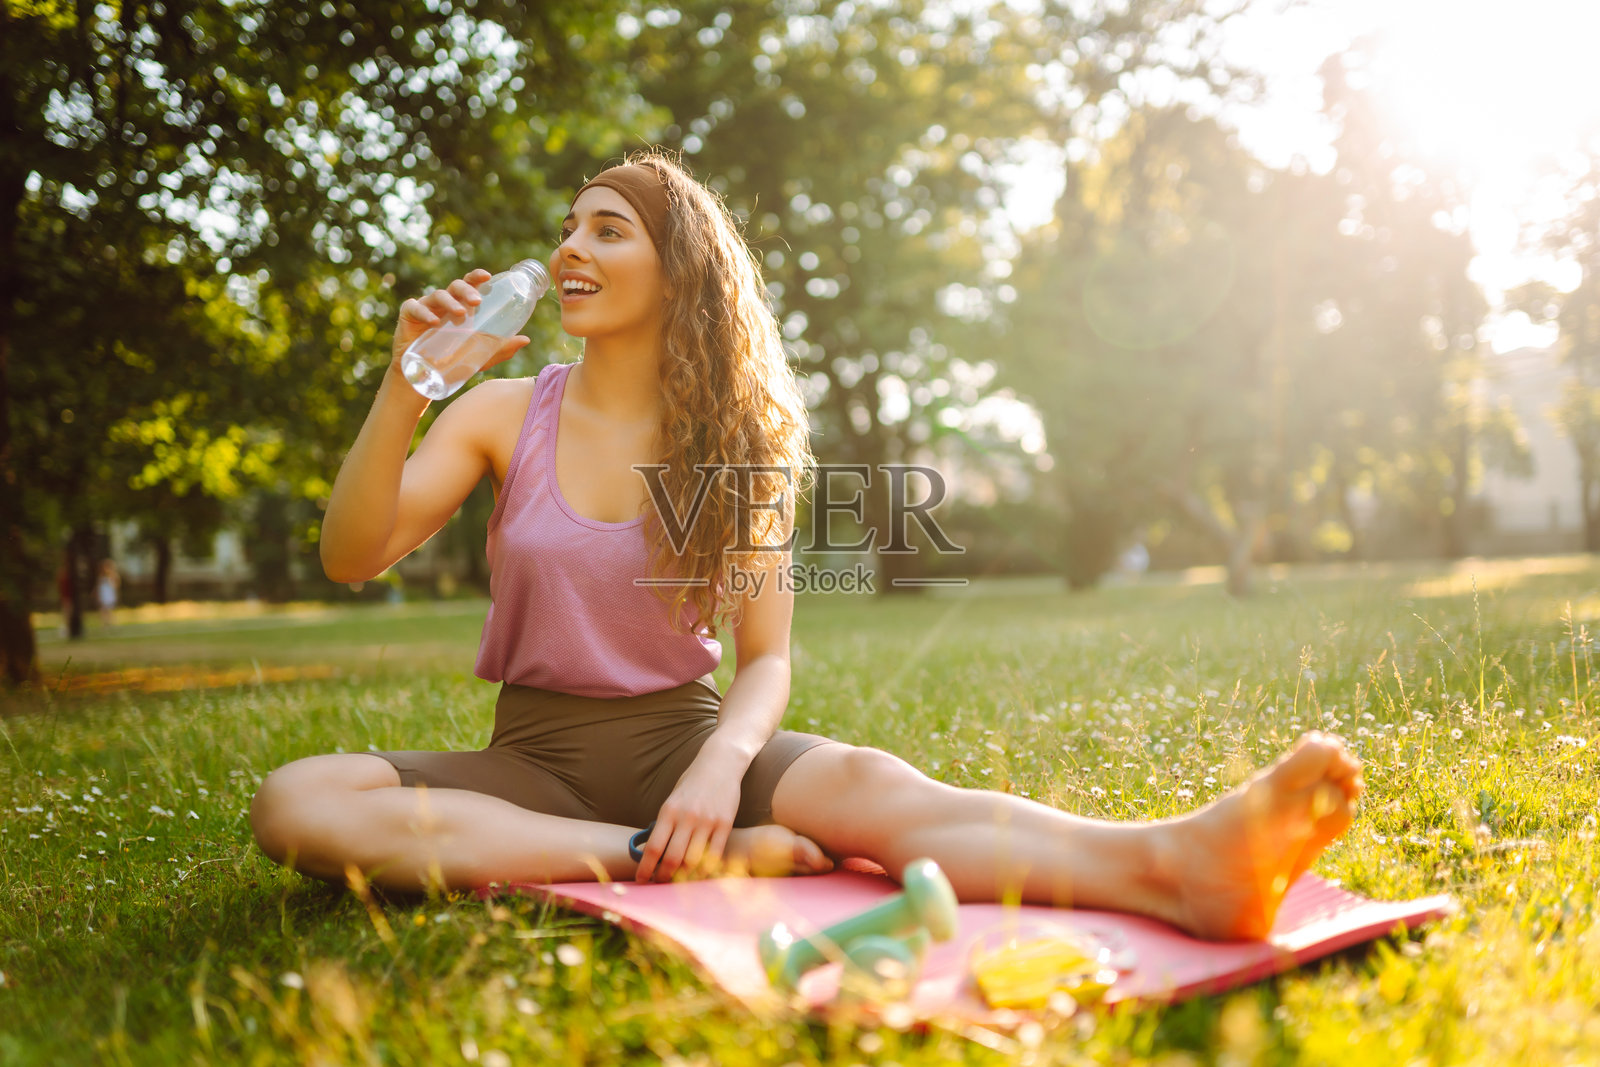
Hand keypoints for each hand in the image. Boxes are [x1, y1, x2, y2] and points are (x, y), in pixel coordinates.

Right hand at [390, 268, 528, 370]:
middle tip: (477, 302)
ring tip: (461, 314)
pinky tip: (434, 322)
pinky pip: (415, 307)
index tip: (488, 277)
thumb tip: (526, 339)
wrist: (422, 378)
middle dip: (466, 290)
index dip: (477, 277)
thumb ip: (502, 348)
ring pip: (437, 295)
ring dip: (450, 302)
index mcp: (462, 305)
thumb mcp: (480, 356)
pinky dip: (424, 312)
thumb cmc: (453, 361)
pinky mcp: (408, 315)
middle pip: (455, 286)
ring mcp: (426, 307)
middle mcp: (445, 303)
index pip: (470, 285)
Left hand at [635, 754, 742, 882]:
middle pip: (672, 859)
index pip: (653, 847)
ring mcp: (707, 822)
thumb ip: (665, 824)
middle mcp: (687, 817)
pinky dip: (705, 869)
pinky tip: (699, 873)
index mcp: (669, 811)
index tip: (640, 881)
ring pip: (693, 861)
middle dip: (663, 876)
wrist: (720, 763)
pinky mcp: (725, 824)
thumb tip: (653, 853)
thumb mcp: (672, 800)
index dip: (645, 868)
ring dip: (684, 876)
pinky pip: (714, 855)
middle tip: (660, 883)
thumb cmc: (692, 784)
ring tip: (679, 881)